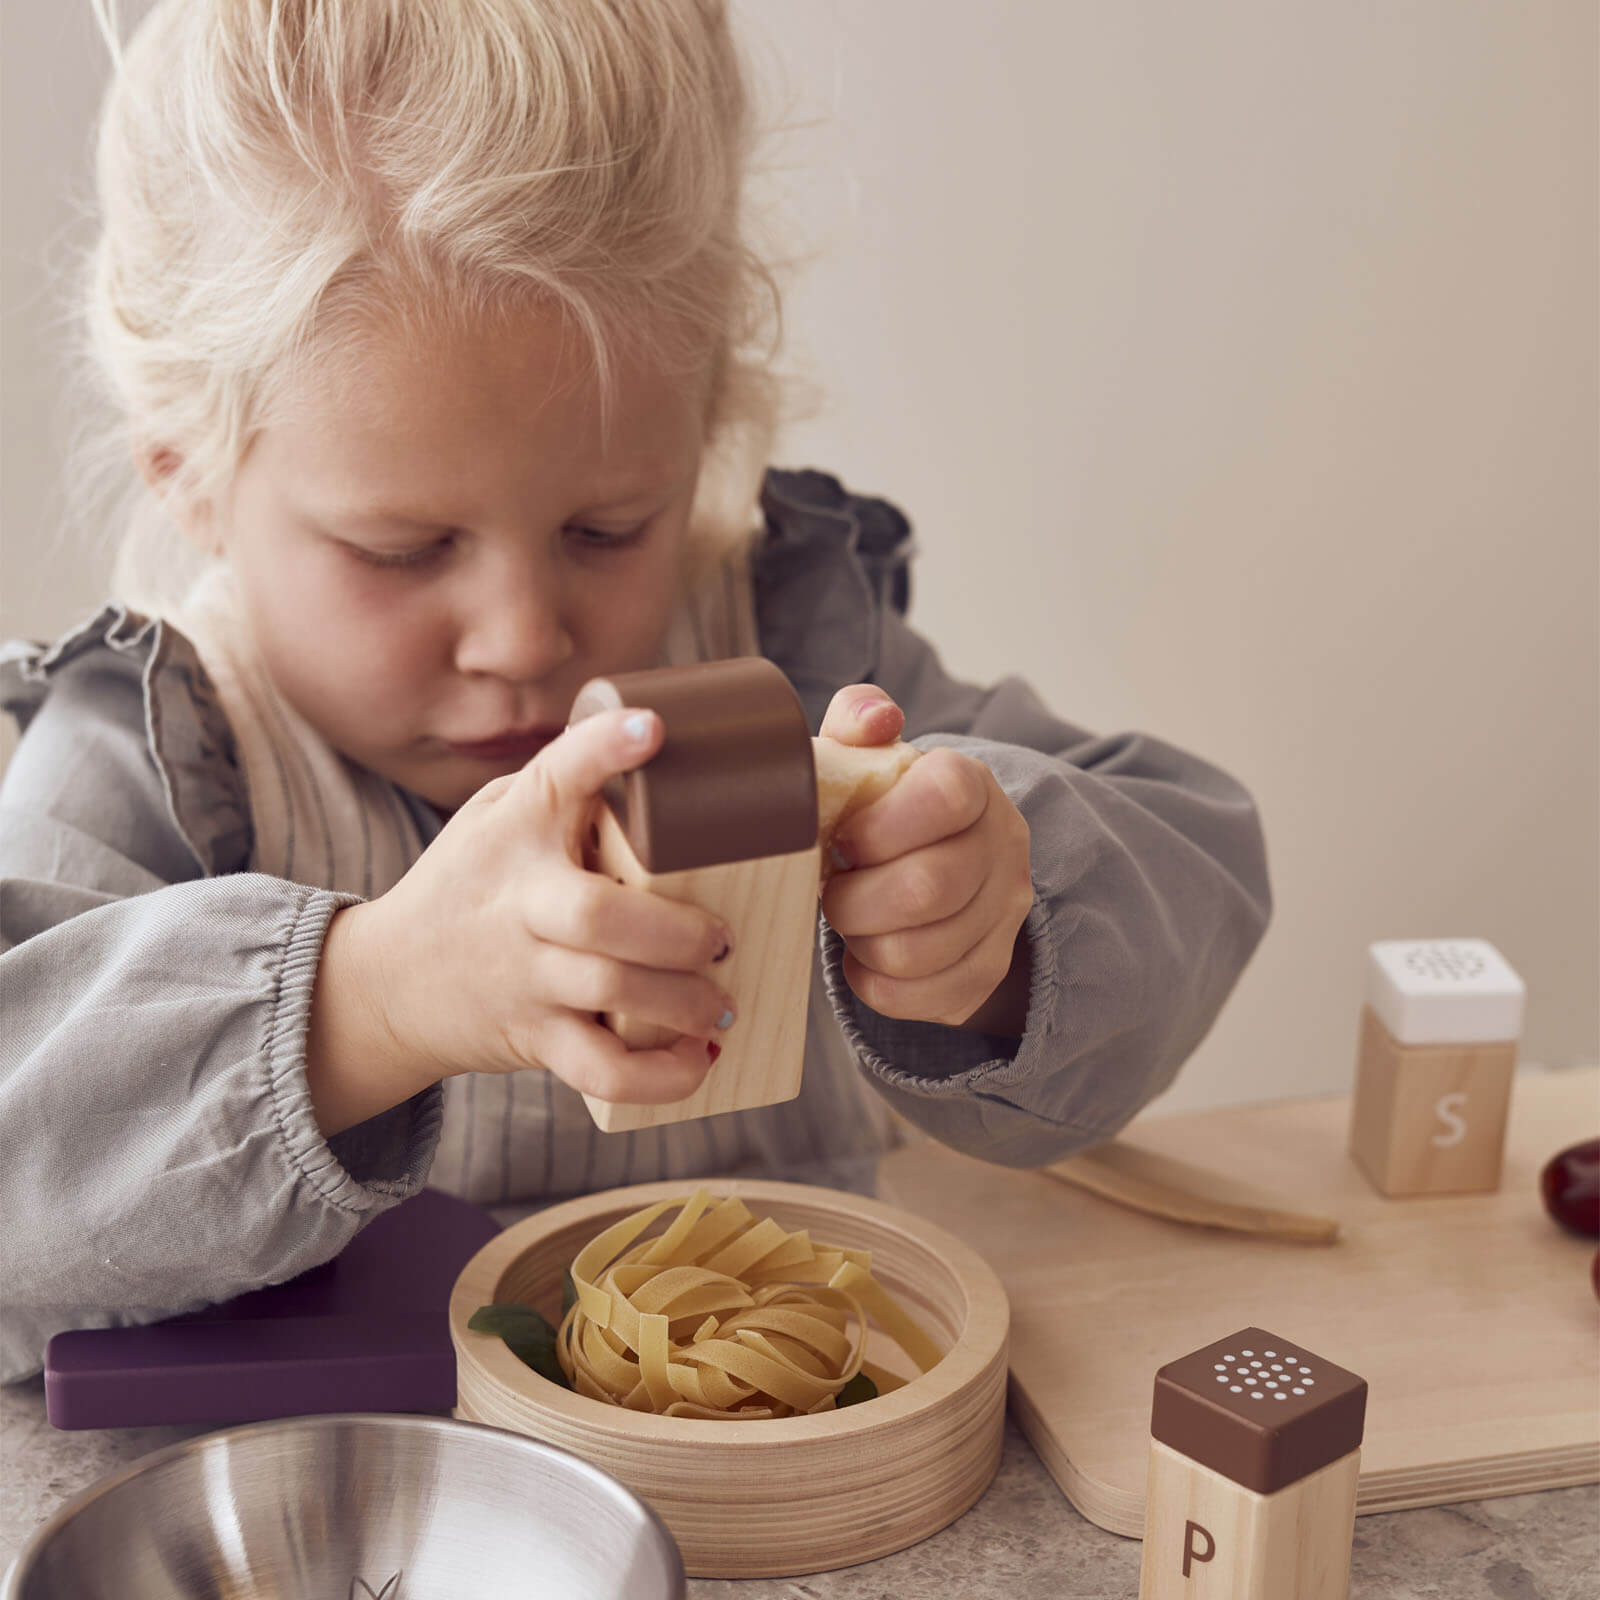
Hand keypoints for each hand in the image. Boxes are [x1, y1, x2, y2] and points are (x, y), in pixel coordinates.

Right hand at [306, 708, 734, 1133]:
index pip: (555, 776)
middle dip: (676, 929)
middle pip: (596, 914)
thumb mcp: (494, 818)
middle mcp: (520, 902)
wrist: (387, 984)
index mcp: (514, 831)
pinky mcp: (535, 1037)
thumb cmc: (467, 885)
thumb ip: (561, 791)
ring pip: (611, 991)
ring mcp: (527, 976)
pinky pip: (600, 1070)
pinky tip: (699, 1060)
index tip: (650, 730)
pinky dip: (658, 1076)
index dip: (602, 748)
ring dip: (683, 1001)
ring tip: (720, 1002)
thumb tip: (660, 754)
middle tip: (720, 937)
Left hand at [818, 686, 1033, 1032]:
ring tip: (850, 922)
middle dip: (856, 900)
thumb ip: (860, 721)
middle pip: (930, 888)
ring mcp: (1003, 915)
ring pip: (920, 952)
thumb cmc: (882, 808)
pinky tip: (865, 956)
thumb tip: (877, 718)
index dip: (882, 825)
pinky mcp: (986, 972)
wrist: (931, 864)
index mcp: (973, 784)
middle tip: (831, 893)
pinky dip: (874, 983)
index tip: (842, 838)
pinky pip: (920, 998)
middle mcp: (1003, 848)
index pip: (947, 797)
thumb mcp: (867, 756)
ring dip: (863, 942)